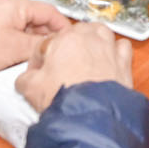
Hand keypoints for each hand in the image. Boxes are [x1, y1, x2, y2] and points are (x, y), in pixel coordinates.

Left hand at [0, 0, 70, 76]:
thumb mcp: (16, 49)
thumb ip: (40, 45)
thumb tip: (57, 46)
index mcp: (17, 4)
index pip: (50, 12)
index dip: (63, 28)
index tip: (71, 44)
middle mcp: (9, 5)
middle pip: (39, 19)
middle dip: (47, 36)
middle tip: (55, 54)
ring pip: (27, 27)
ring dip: (33, 42)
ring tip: (39, 58)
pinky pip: (14, 32)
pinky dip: (21, 43)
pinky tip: (22, 57)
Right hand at [16, 22, 133, 112]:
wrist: (91, 115)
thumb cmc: (63, 99)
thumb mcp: (31, 89)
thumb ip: (25, 79)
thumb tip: (25, 79)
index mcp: (63, 40)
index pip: (45, 43)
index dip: (38, 59)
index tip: (37, 72)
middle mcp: (88, 38)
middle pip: (74, 32)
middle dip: (66, 45)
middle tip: (60, 63)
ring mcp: (108, 47)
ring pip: (100, 32)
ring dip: (92, 39)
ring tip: (85, 54)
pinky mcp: (123, 61)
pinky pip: (122, 46)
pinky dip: (116, 49)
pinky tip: (110, 58)